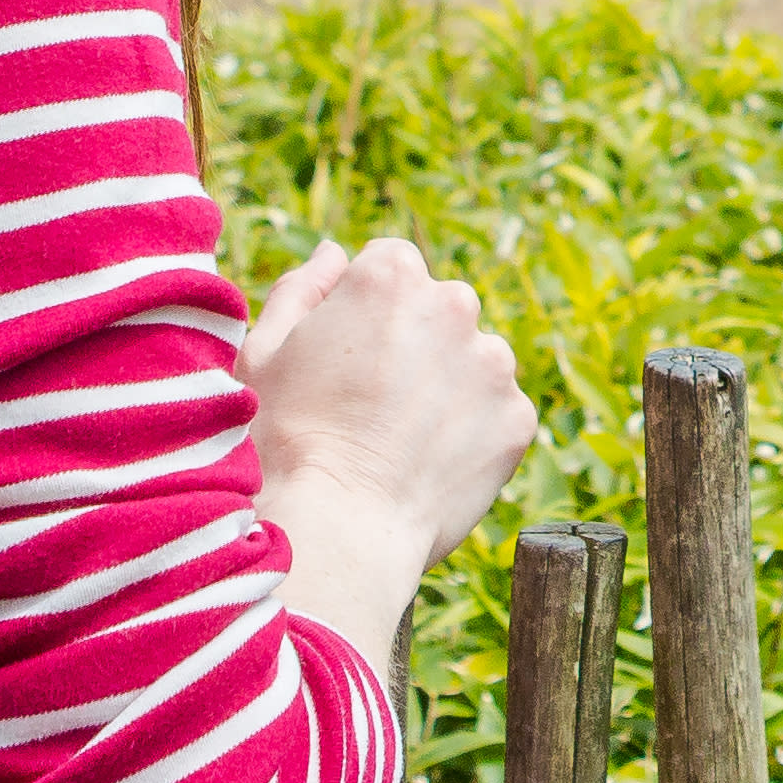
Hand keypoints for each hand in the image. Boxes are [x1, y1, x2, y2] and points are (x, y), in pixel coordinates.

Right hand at [243, 239, 537, 659]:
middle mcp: (454, 303)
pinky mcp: (518, 417)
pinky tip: (429, 465)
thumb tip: (336, 253)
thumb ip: (302, 288)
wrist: (337, 529)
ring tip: (400, 440)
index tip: (345, 359)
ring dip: (448, 385)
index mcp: (389, 275)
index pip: (391, 267)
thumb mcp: (264, 352)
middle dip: (415, 341)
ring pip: (474, 360)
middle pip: (440, 308)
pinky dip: (472, 433)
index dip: (363, 313)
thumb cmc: (284, 440)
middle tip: (372, 404)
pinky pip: (496, 413)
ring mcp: (493, 362)